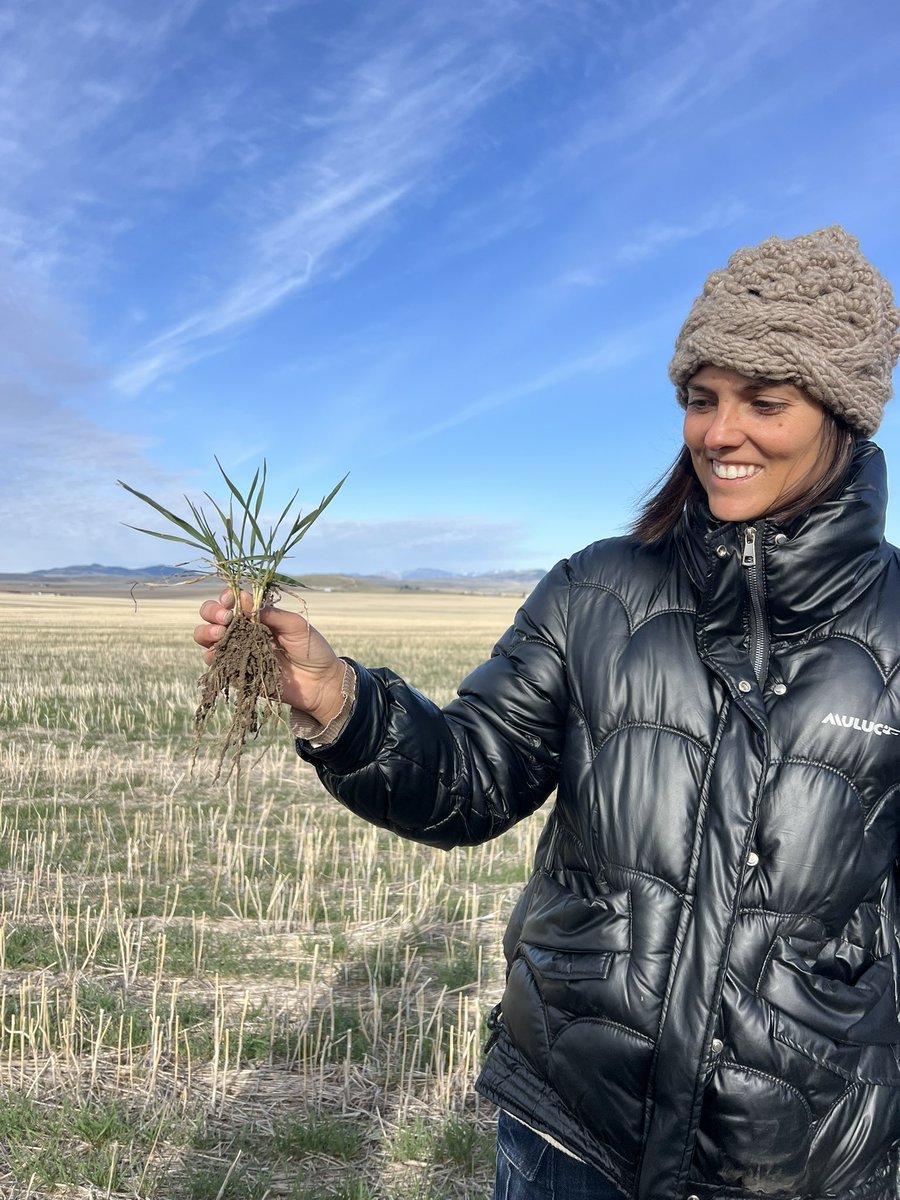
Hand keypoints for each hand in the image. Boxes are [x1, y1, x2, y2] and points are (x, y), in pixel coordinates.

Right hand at [194, 591, 346, 722]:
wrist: (319, 683)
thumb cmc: (312, 649)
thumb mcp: (295, 625)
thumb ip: (271, 613)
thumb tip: (244, 599)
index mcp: (258, 616)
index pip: (233, 601)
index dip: (226, 598)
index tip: (230, 600)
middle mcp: (243, 631)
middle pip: (213, 616)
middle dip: (212, 612)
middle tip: (225, 618)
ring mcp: (238, 651)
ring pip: (207, 638)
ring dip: (206, 632)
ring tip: (220, 634)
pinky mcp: (236, 672)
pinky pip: (216, 664)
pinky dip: (211, 656)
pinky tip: (217, 654)